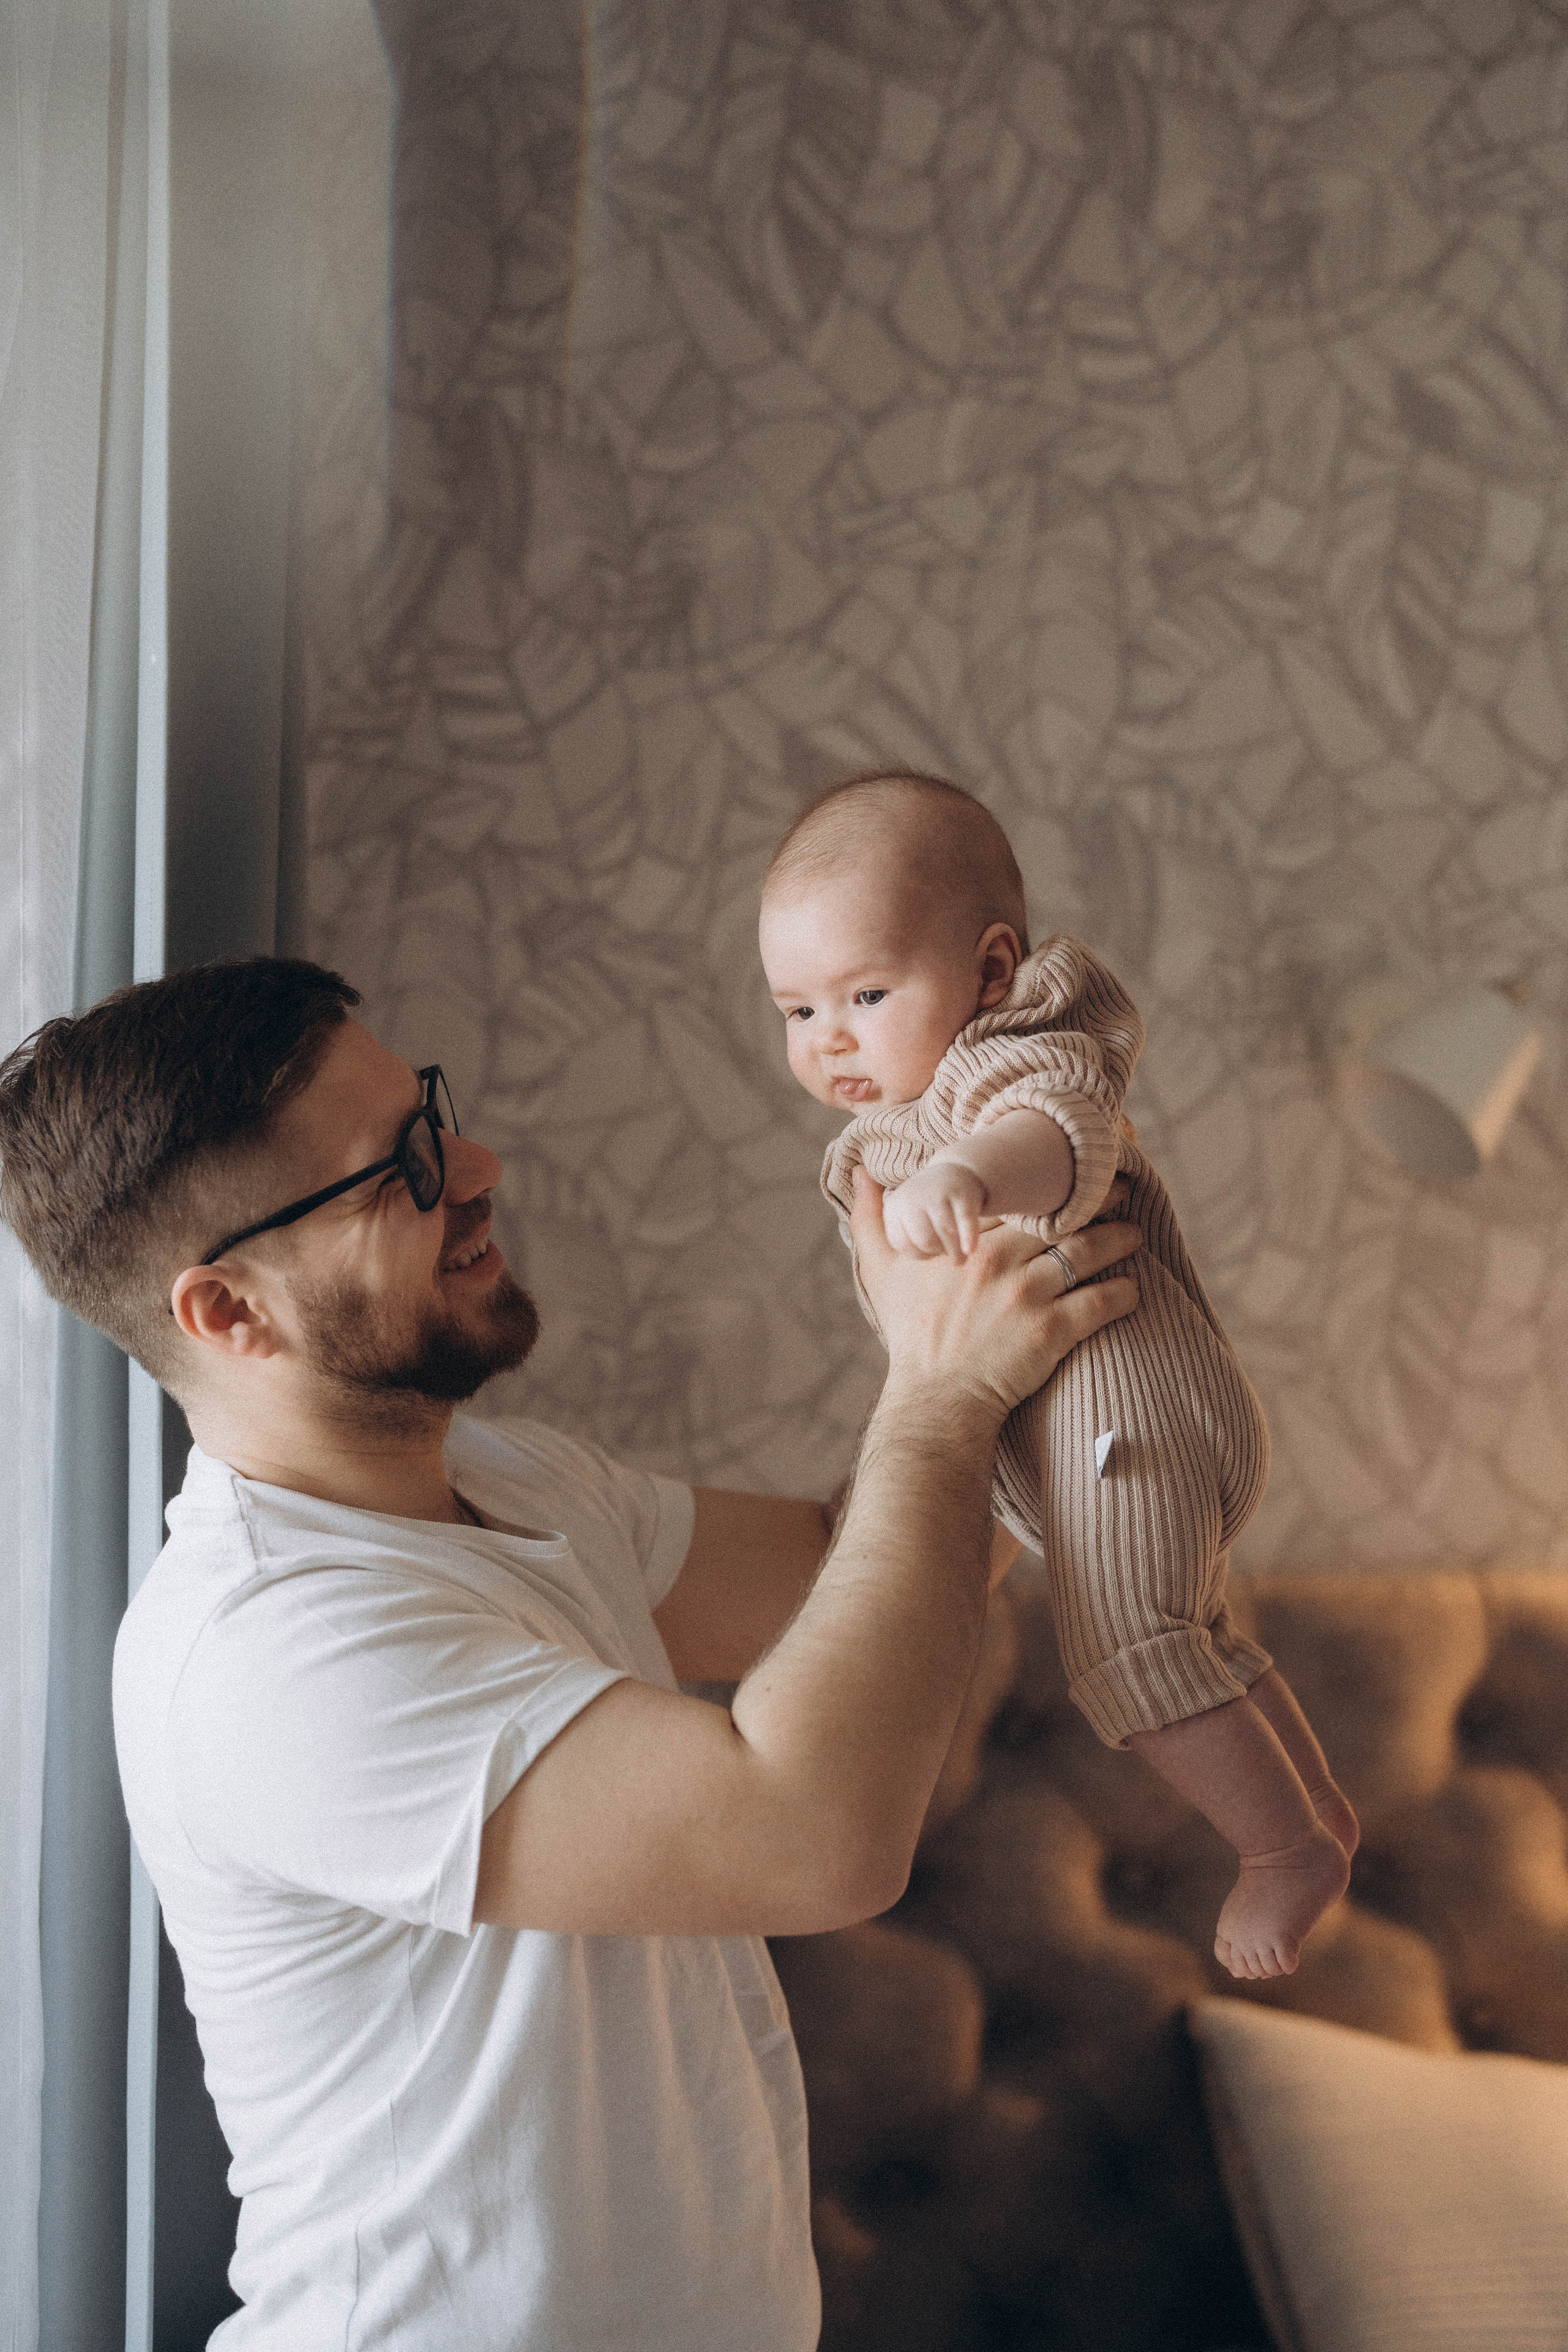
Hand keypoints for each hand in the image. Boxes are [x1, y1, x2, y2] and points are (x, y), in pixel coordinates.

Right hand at [850, 1169, 1140, 1432]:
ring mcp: (1024, 1295)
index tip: (1066, 1172)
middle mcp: (993, 1260)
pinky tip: (1133, 1287)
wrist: (935, 1401)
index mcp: (959, 1240)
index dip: (1043, 1181)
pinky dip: (1124, 1293)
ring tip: (1134, 1233)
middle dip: (1095, 1200)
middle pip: (1058, 1217)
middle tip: (1119, 1191)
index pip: (1011, 1194)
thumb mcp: (883, 1272)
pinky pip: (1100, 1301)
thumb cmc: (912, 1335)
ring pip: (1086, 1252)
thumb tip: (860, 1172)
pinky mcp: (1050, 1332)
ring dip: (1118, 1239)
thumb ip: (872, 1219)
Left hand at [882, 1157, 989, 1258]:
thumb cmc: (928, 1208)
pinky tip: (969, 1250)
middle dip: (937, 1252)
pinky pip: (964, 1220)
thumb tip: (925, 1267)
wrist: (954, 1175)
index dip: (917, 1253)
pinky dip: (968, 1237)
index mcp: (894, 1207)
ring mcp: (938, 1194)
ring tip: (961, 1257)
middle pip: (924, 1241)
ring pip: (945, 1233)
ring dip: (955, 1251)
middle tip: (946, 1250)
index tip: (928, 1249)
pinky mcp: (962, 1194)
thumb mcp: (908, 1219)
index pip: (901, 1243)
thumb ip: (909, 1242)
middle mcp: (912, 1197)